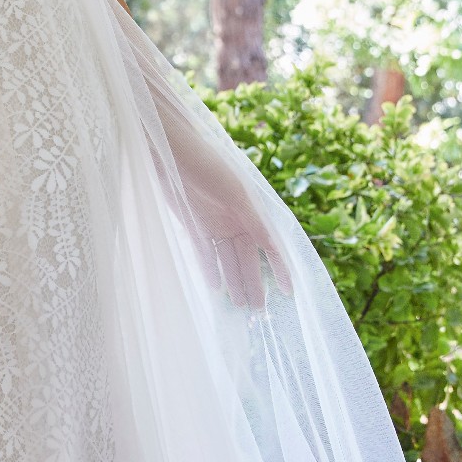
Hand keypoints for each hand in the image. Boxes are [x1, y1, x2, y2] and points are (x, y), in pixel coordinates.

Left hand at [182, 174, 294, 309]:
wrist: (172, 150)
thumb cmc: (208, 165)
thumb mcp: (236, 194)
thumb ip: (253, 221)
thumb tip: (272, 247)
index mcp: (251, 212)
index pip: (269, 246)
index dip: (280, 268)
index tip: (289, 291)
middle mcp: (235, 220)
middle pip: (247, 258)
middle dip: (253, 283)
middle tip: (258, 311)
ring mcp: (214, 223)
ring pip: (227, 259)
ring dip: (234, 280)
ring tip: (241, 305)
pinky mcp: (193, 224)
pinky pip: (204, 252)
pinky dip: (210, 269)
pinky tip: (216, 287)